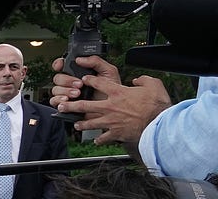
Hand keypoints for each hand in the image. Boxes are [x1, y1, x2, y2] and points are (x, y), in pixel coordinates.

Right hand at [50, 55, 121, 104]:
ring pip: (55, 89)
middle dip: (67, 80)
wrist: (115, 110)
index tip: (61, 66)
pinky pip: (54, 101)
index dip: (59, 64)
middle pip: (58, 77)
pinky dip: (58, 100)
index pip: (63, 65)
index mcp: (78, 73)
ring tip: (77, 94)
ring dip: (64, 91)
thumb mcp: (109, 72)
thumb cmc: (112, 92)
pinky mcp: (66, 105)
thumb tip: (79, 59)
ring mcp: (67, 94)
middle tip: (79, 84)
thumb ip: (96, 61)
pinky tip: (67, 101)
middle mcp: (70, 83)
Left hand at [57, 74, 171, 144]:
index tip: (84, 79)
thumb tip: (137, 80)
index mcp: (118, 92)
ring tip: (75, 124)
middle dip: (71, 105)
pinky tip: (96, 141)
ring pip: (90, 122)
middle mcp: (110, 106)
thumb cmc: (157, 106)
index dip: (90, 80)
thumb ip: (143, 80)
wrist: (159, 125)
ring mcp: (111, 121)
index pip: (98, 83)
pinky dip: (100, 140)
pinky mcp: (116, 133)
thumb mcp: (154, 85)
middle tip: (61, 105)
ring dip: (82, 124)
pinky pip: (105, 138)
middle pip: (85, 105)